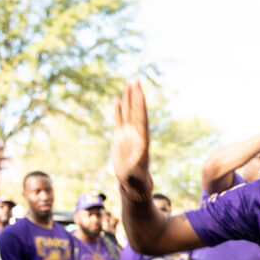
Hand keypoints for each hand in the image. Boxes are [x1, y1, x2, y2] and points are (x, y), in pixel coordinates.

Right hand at [111, 79, 152, 200]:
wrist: (131, 180)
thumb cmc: (136, 178)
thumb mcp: (137, 171)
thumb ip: (138, 163)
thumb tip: (141, 157)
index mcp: (142, 139)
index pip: (141, 118)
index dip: (140, 105)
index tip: (140, 92)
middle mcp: (136, 133)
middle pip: (136, 110)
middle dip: (136, 95)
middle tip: (136, 79)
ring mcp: (128, 133)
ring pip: (128, 111)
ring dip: (129, 97)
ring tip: (130, 83)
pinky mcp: (120, 136)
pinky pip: (119, 119)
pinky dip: (118, 109)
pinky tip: (117, 98)